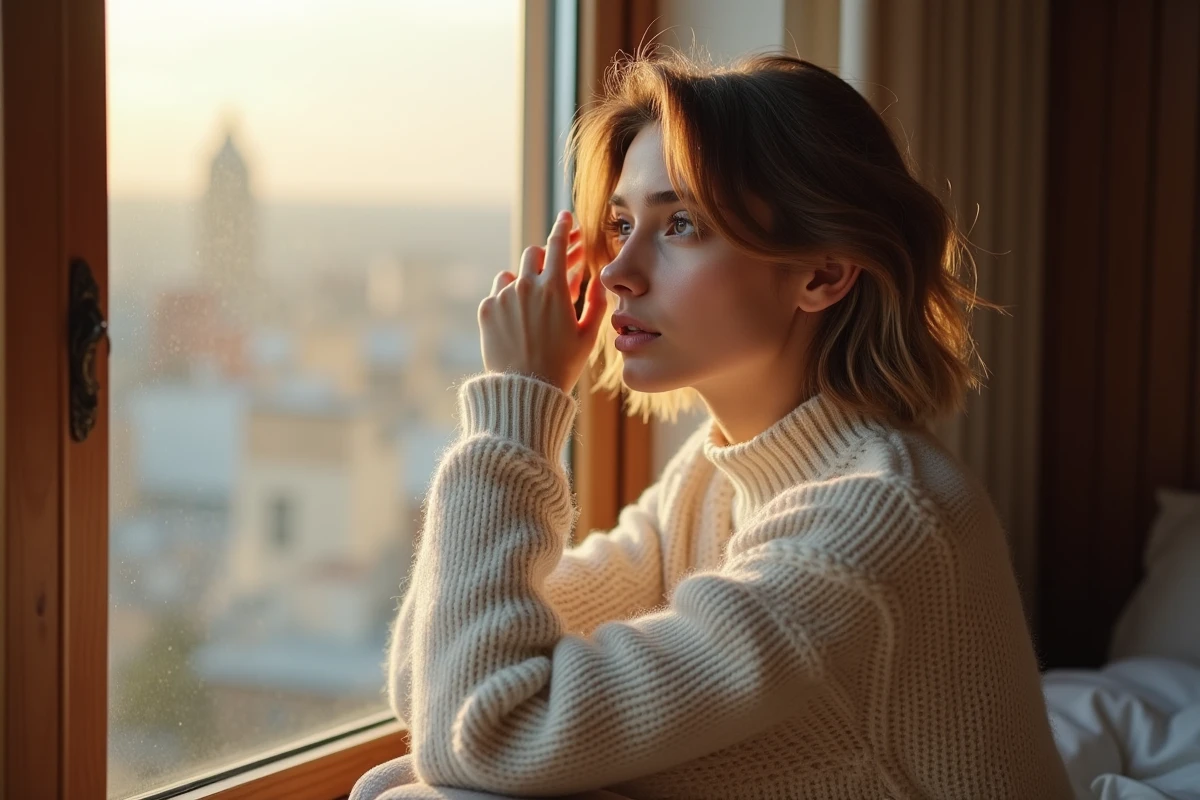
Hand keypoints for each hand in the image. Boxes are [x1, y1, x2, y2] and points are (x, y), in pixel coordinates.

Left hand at [478, 210, 607, 393]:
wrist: (526, 389)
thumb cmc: (563, 365)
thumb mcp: (588, 336)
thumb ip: (595, 304)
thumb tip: (599, 283)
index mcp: (554, 288)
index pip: (557, 245)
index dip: (563, 228)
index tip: (566, 217)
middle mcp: (525, 286)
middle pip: (533, 254)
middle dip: (545, 258)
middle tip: (553, 270)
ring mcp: (503, 297)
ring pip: (512, 274)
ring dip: (524, 280)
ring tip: (533, 304)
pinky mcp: (487, 311)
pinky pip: (498, 294)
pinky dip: (508, 300)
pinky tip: (518, 320)